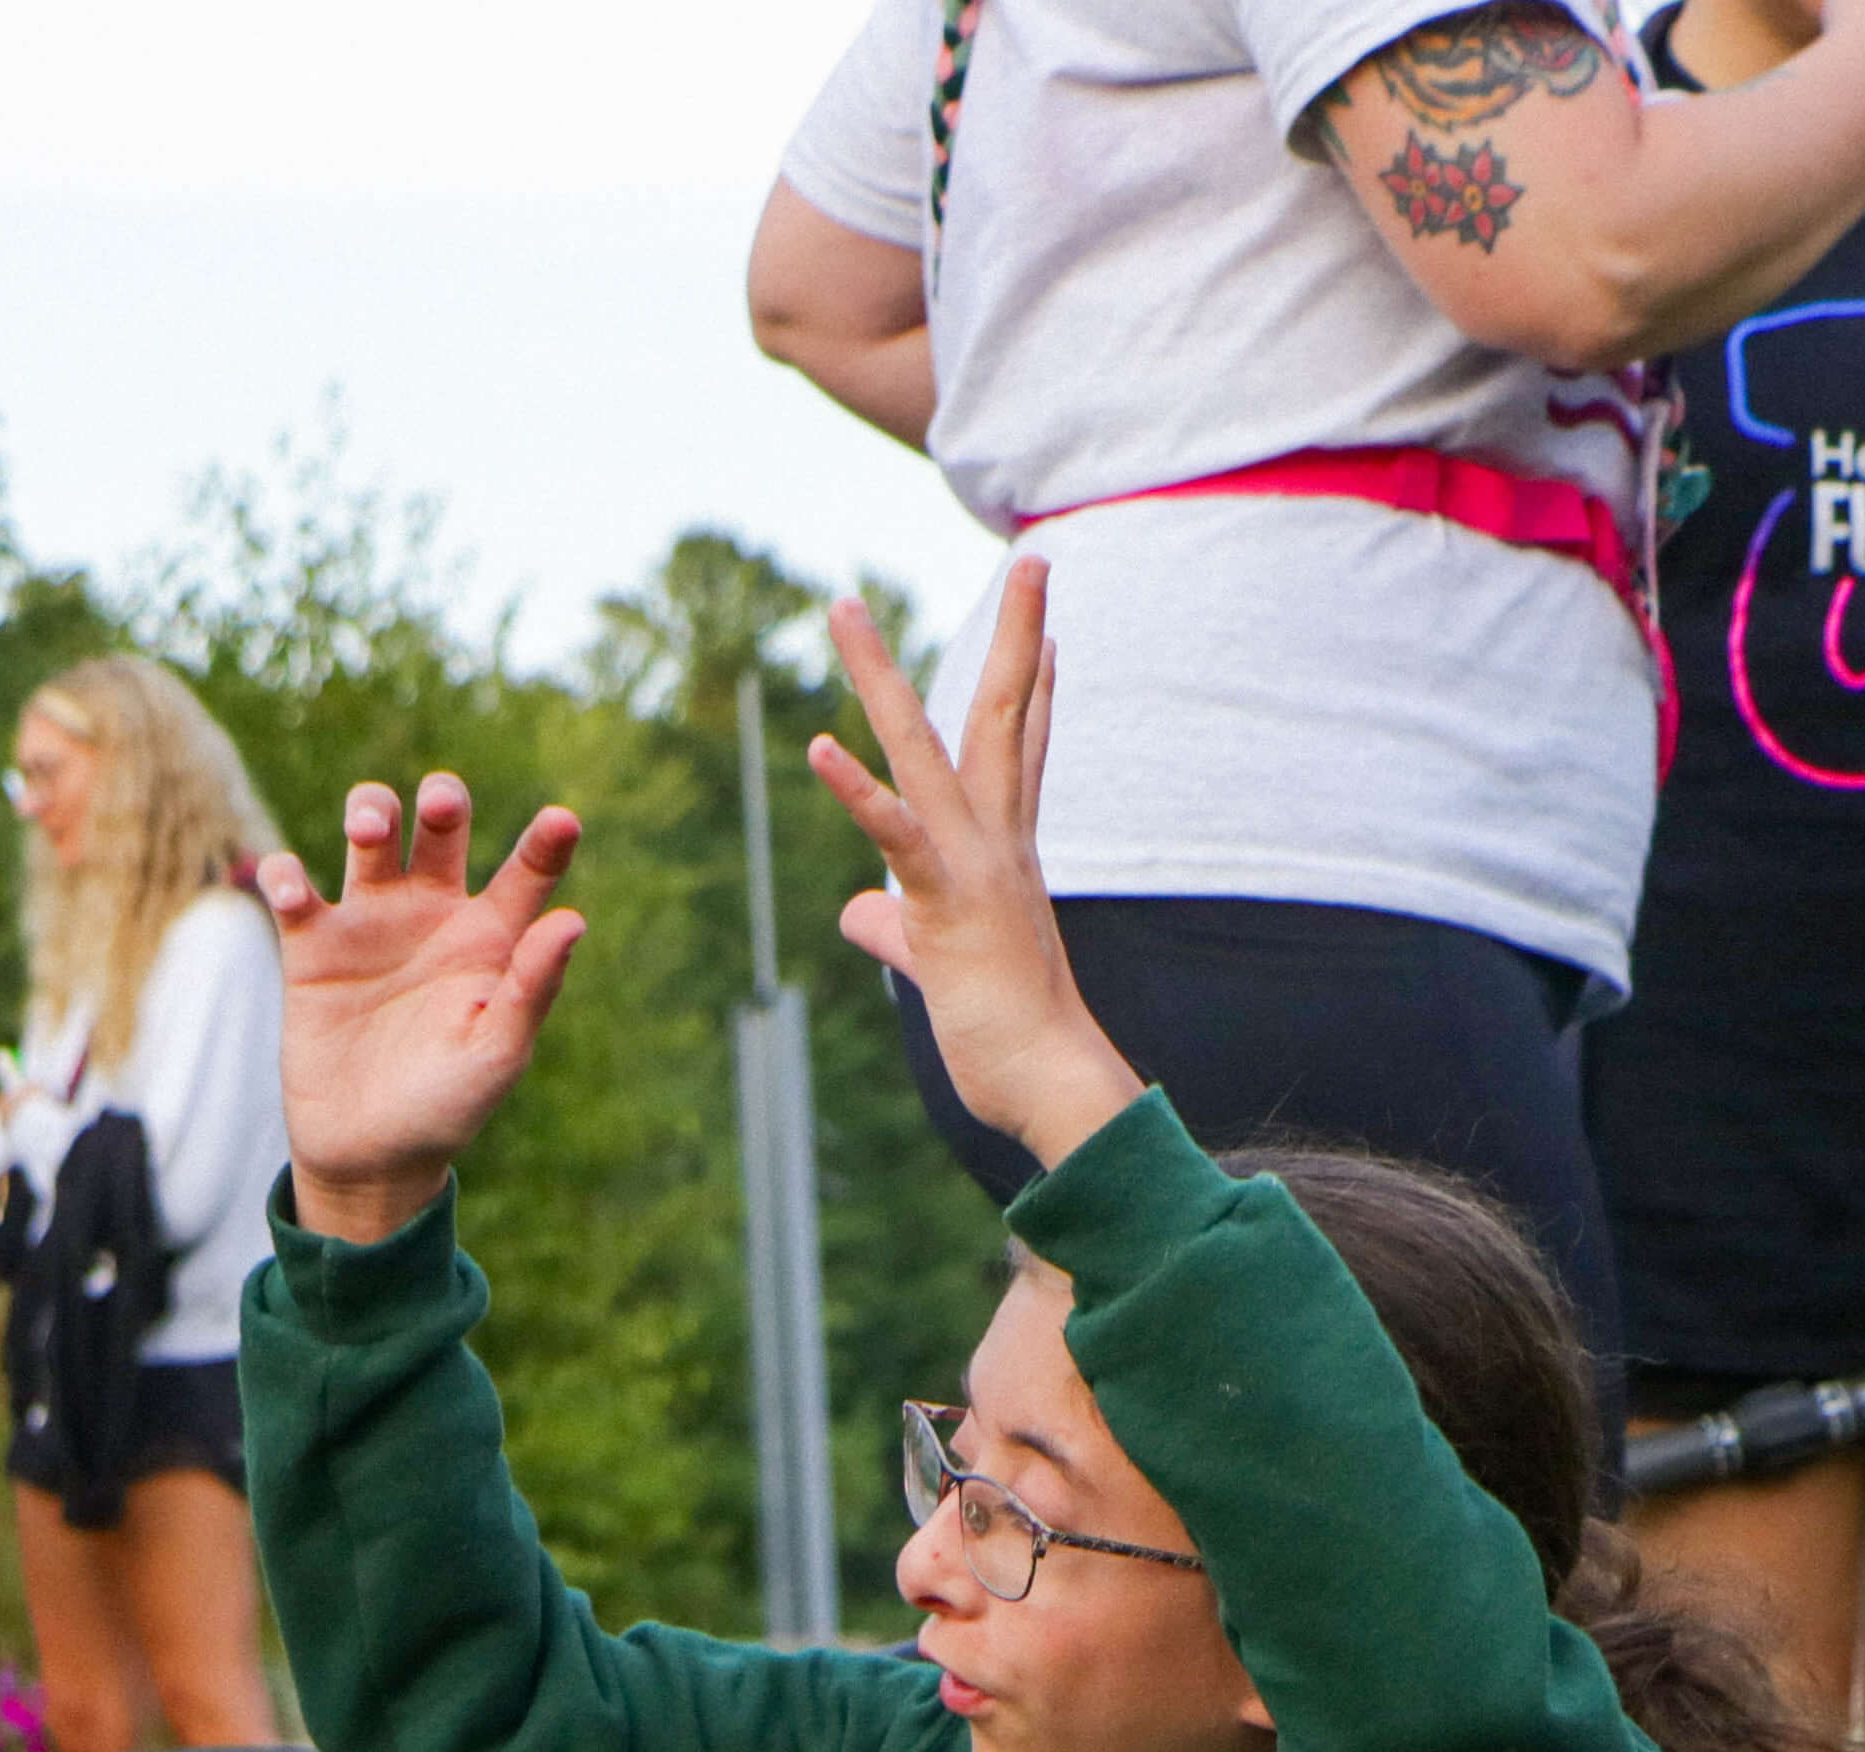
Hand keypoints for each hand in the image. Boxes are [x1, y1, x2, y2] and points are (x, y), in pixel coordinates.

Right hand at [264, 773, 585, 1246]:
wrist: (369, 1155)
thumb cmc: (447, 1107)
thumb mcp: (496, 1054)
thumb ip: (531, 988)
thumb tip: (572, 920)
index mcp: (490, 938)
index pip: (526, 872)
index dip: (547, 842)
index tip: (562, 821)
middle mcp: (433, 917)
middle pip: (441, 828)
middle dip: (442, 803)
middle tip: (438, 806)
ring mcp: (371, 926)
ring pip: (371, 835)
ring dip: (370, 811)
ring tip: (369, 828)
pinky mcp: (312, 949)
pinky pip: (294, 890)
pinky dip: (286, 876)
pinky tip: (294, 891)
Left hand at [810, 570, 1143, 1176]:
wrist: (1045, 1083)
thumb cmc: (1004, 1035)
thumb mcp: (936, 969)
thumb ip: (896, 929)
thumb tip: (856, 913)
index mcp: (1003, 851)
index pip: (1022, 751)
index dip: (1037, 687)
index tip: (1046, 631)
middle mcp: (999, 841)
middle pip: (997, 713)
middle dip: (1015, 632)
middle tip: (1034, 556)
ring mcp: (975, 865)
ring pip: (925, 747)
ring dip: (879, 675)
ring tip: (844, 607)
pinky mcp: (946, 904)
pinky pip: (894, 836)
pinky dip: (854, 792)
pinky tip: (817, 746)